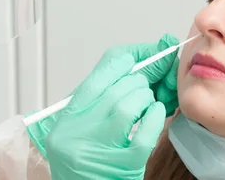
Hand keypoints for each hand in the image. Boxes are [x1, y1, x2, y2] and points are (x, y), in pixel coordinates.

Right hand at [44, 34, 178, 178]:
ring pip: (126, 106)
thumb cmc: (86, 164)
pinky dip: (155, 118)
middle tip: (146, 84)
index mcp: (67, 120)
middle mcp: (78, 133)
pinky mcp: (123, 166)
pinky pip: (144, 133)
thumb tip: (131, 66)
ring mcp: (100, 150)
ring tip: (148, 101)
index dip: (121, 62)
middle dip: (137, 81)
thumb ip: (101, 99)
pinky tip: (157, 114)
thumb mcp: (84, 126)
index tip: (136, 58)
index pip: (95, 79)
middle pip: (113, 90)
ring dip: (145, 98)